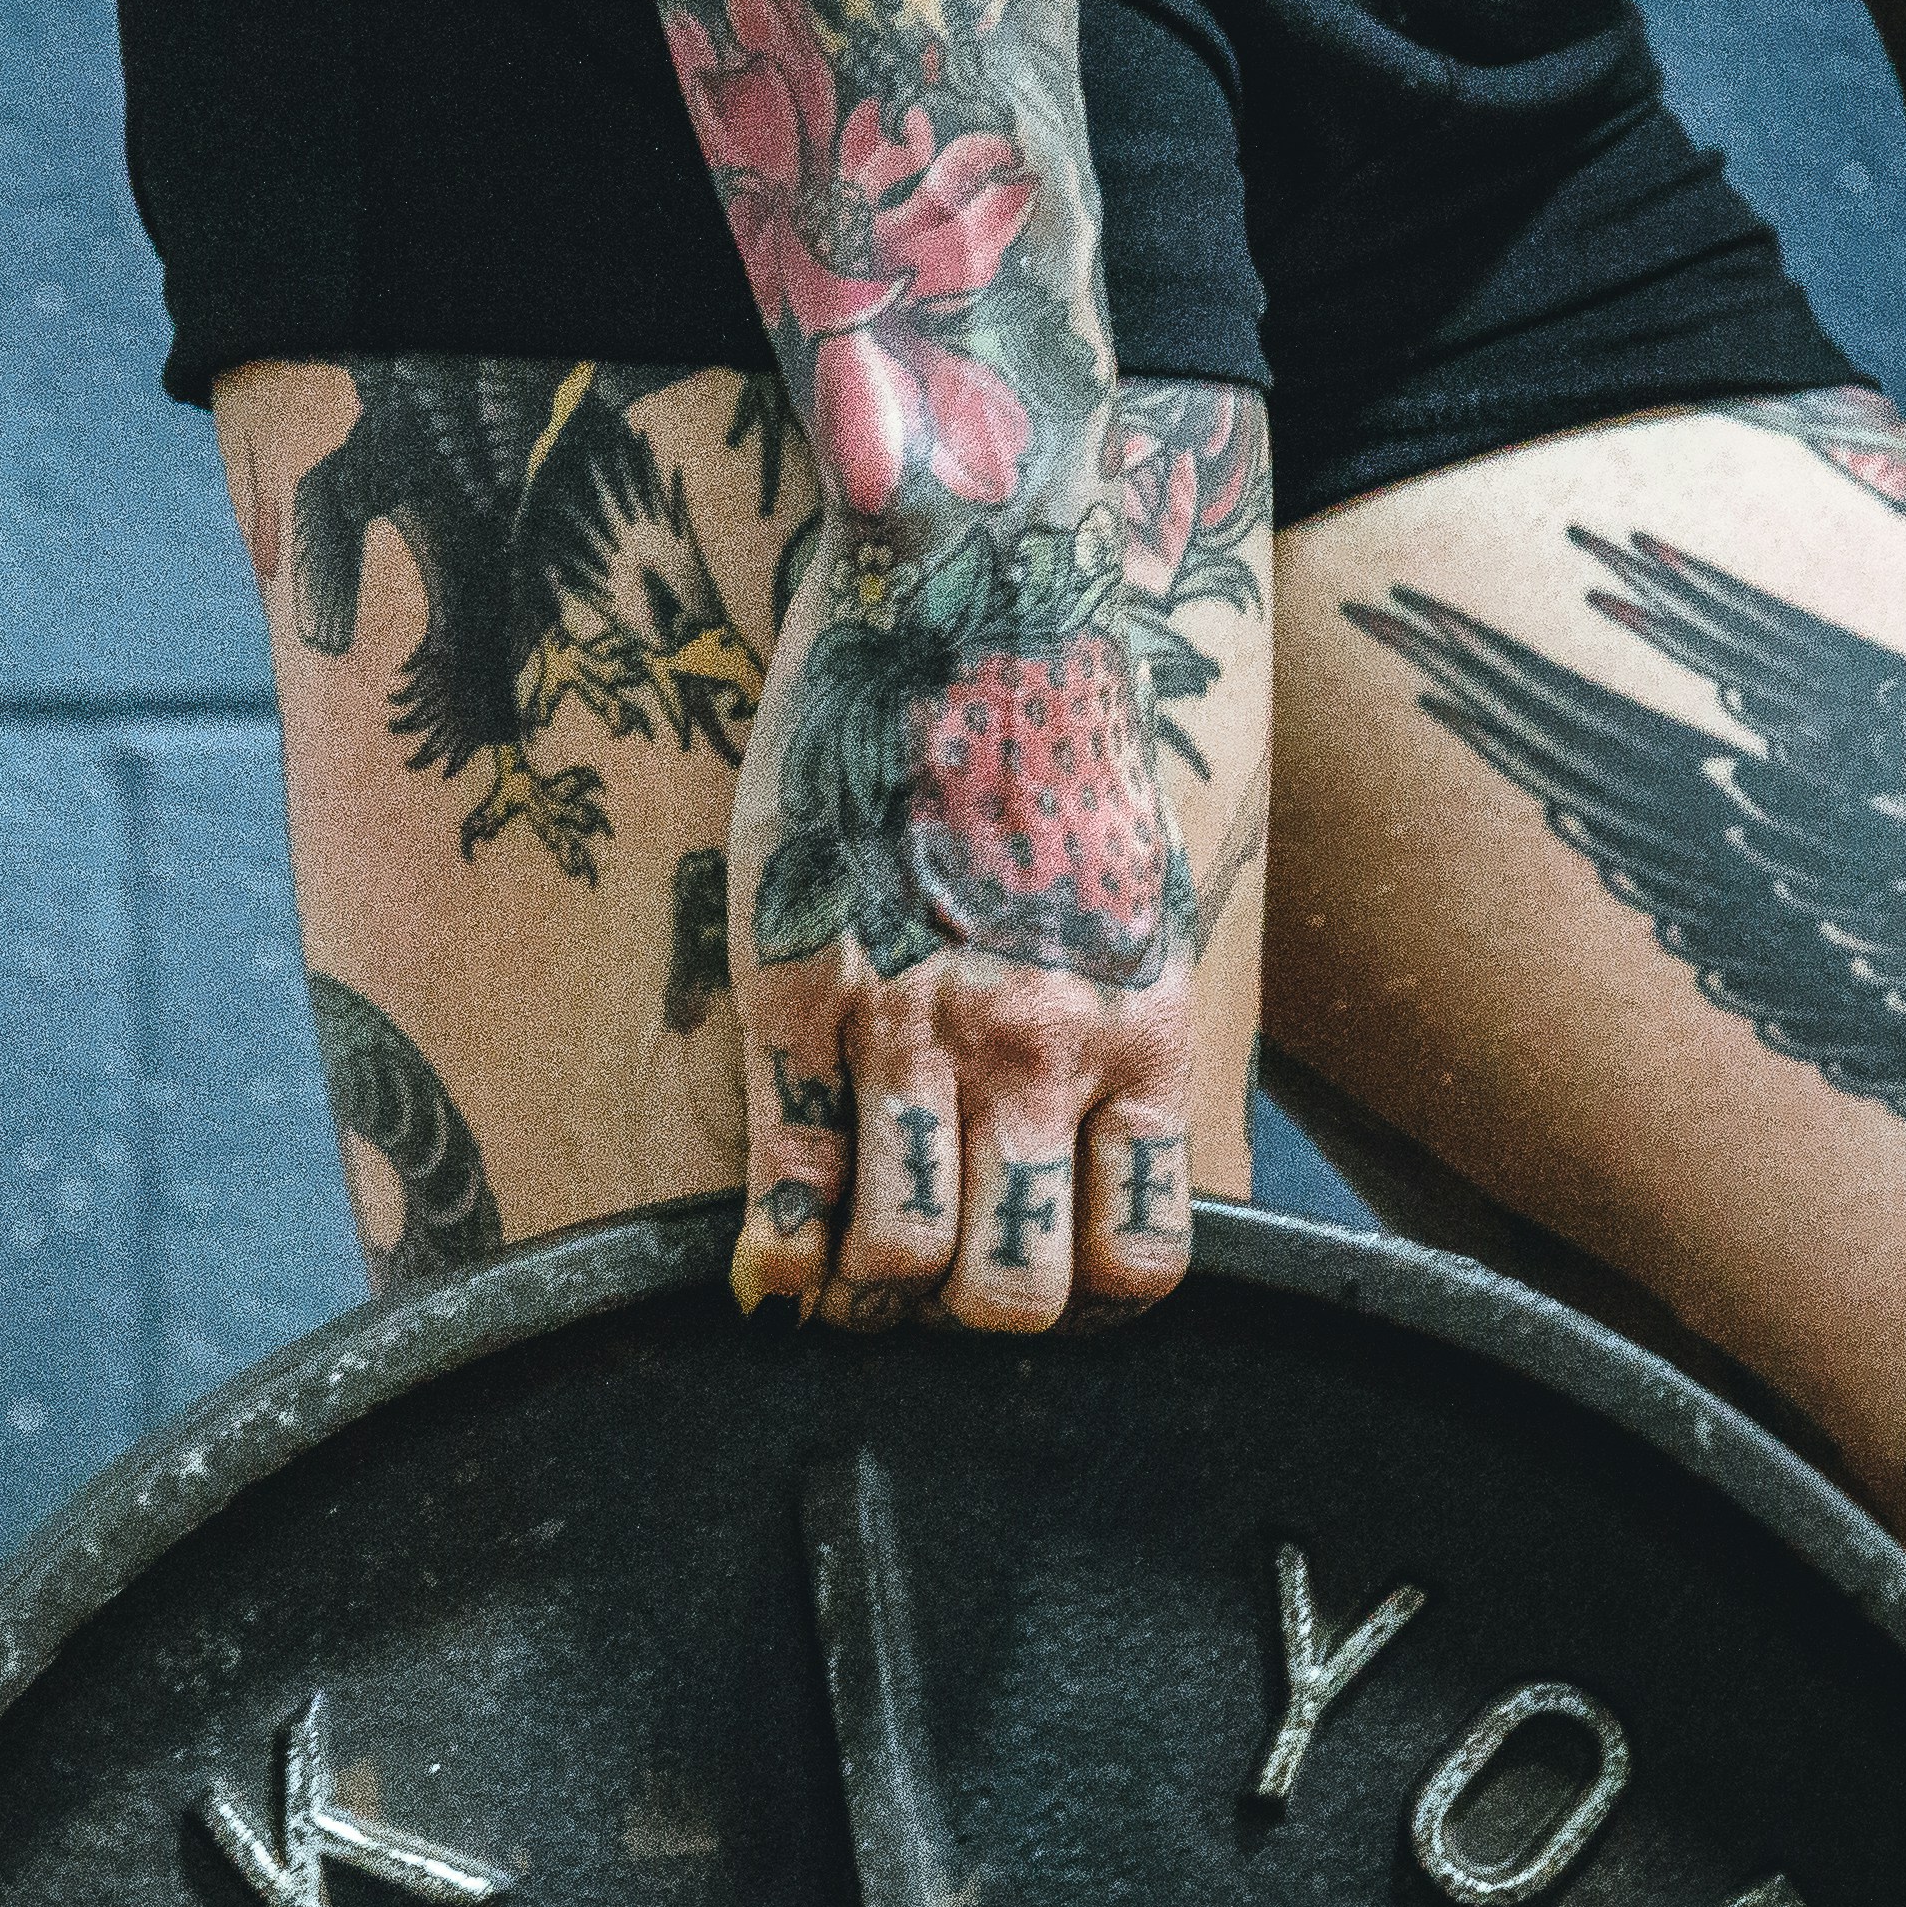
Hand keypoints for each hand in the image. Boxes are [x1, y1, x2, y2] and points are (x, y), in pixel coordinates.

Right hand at [723, 509, 1211, 1333]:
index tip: (1036, 1283)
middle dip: (965, 1319)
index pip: (1140, 1266)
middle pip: (1016, 1296)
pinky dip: (775, 1257)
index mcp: (1140, 1036)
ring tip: (844, 1271)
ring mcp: (919, 1026)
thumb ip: (1120, 1023)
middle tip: (928, 1284)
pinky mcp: (804, 991)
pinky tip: (765, 1259)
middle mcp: (1041, 1050)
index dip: (1082, 1308)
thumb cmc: (1052, 745)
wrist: (977, 587)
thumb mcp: (1138, 901)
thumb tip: (1105, 1136)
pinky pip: (790, 1184)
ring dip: (866, 1300)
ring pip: (901, 1269)